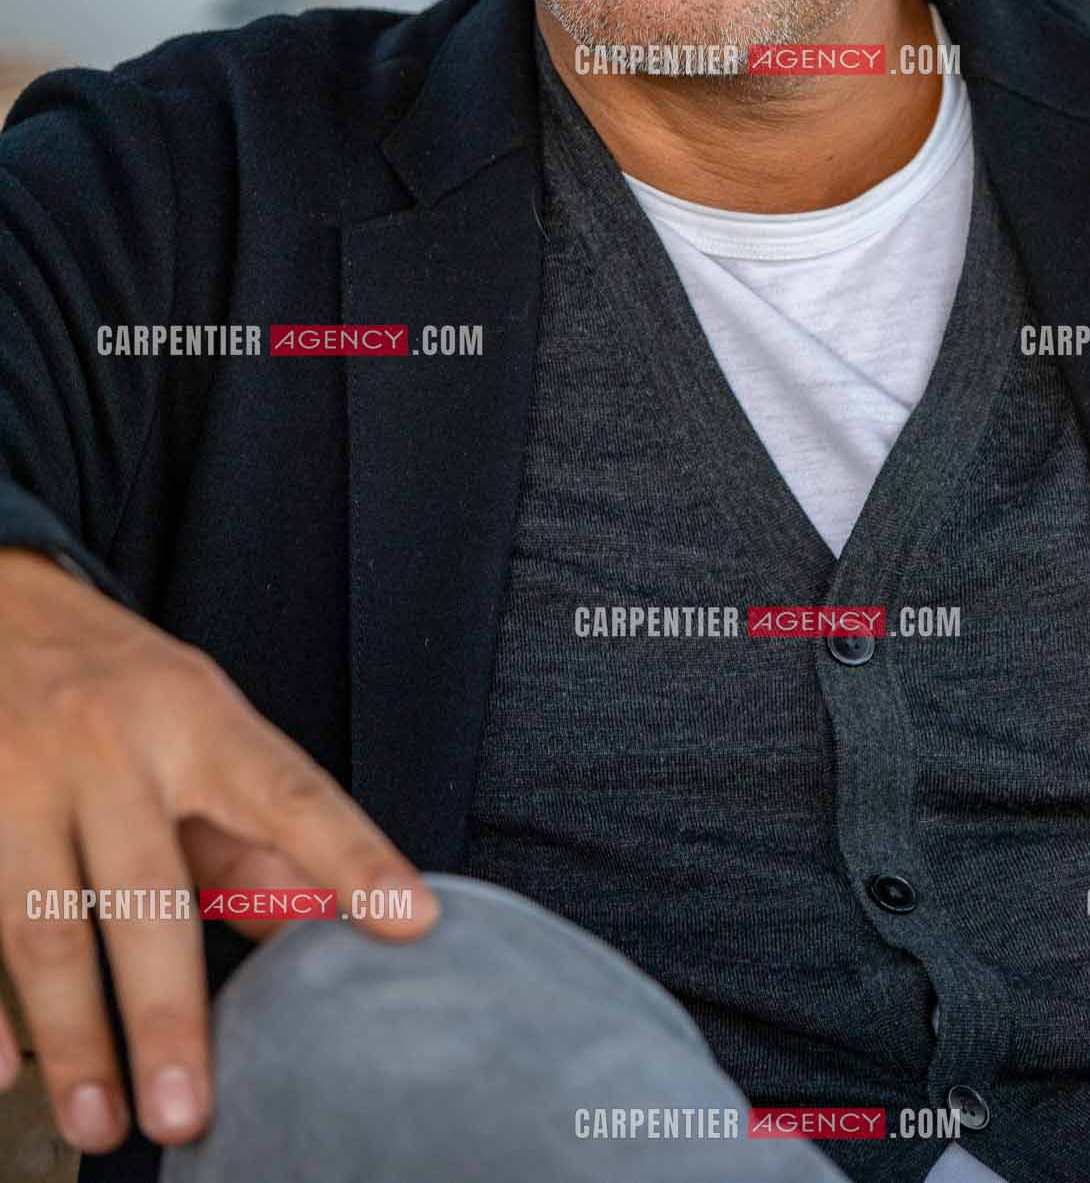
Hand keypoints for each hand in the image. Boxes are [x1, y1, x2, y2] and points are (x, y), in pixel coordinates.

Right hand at [0, 549, 439, 1154]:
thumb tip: (334, 923)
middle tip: (188, 1114)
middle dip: (166, 1012)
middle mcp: (112, 746)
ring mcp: (21, 776)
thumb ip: (262, 831)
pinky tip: (4, 1077)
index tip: (411, 920)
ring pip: (42, 921)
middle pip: (145, 891)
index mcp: (197, 720)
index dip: (353, 856)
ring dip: (75, 1037)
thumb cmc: (121, 686)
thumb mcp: (204, 727)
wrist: (0, 603)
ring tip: (105, 1123)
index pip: (290, 792)